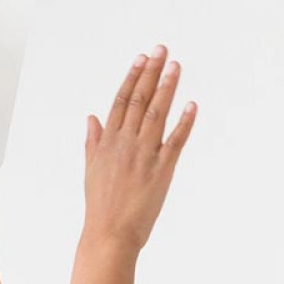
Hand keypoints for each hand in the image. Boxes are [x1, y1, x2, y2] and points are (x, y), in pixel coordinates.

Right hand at [82, 45, 197, 251]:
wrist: (110, 233)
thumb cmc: (101, 205)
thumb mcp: (91, 169)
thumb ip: (93, 141)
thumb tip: (92, 118)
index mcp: (107, 142)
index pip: (120, 100)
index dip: (132, 77)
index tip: (141, 59)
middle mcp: (125, 143)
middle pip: (139, 99)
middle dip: (151, 72)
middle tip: (161, 50)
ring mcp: (144, 155)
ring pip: (156, 113)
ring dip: (167, 88)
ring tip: (176, 66)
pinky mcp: (162, 170)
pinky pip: (175, 141)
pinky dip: (184, 121)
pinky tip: (192, 104)